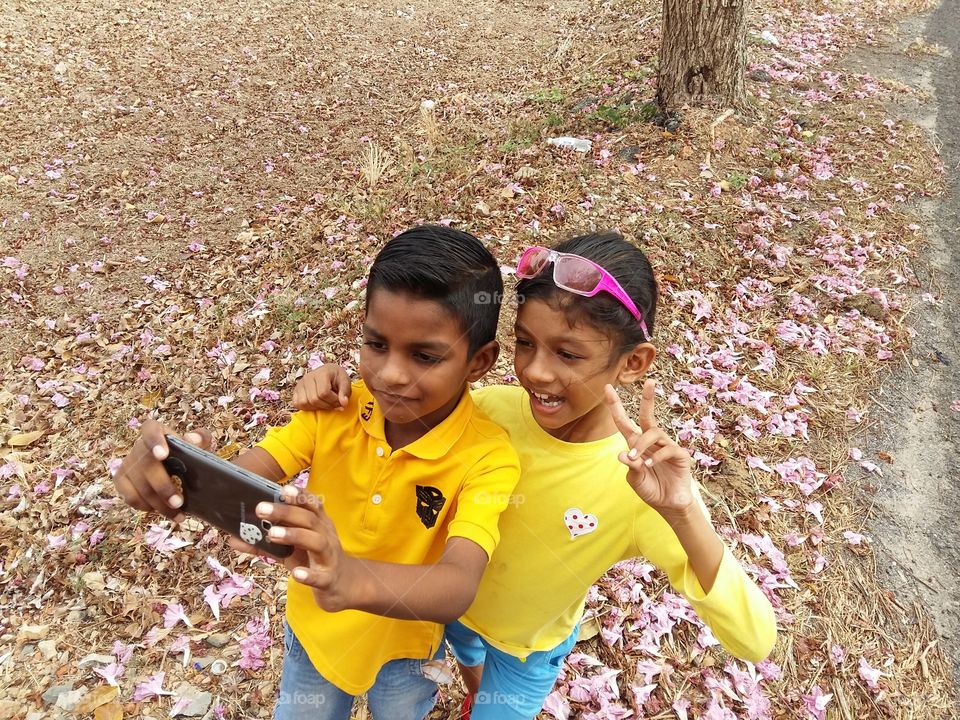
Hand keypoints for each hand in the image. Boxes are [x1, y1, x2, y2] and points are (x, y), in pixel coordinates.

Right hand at [114, 419, 212, 523]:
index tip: (163, 455)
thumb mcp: (198, 446)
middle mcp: (139, 446)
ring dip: (158, 504)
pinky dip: (145, 506)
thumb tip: (192, 439)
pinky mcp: (121, 479)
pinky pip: (129, 496)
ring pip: (138, 486)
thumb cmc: (187, 455)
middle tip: (179, 503)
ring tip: (177, 514)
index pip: (151, 429)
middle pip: (146, 466)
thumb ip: (201, 439)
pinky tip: (160, 511)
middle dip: (163, 488)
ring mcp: (127, 463)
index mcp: (158, 432)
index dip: (154, 441)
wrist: (174, 468)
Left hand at [227, 486, 357, 611]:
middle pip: (309, 519)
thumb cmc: (313, 561)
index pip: (311, 505)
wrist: (343, 586)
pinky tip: (296, 574)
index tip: (282, 489)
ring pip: (317, 541)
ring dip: (294, 535)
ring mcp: (329, 557)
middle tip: (260, 509)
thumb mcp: (289, 551)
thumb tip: (232, 539)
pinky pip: (321, 576)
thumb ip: (263, 545)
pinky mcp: (329, 579)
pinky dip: (309, 574)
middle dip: (286, 512)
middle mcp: (326, 536)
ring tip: (272, 534)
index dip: (299, 495)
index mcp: (319, 525)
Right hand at [292, 366, 351, 410]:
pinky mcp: (296, 390)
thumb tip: (344, 404)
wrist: (329, 373)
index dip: (333, 401)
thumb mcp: (345, 382)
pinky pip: (297, 404)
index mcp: (321, 373)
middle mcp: (308, 377)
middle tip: (334, 403)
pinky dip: (307, 407)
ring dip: (317, 407)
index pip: (324, 393)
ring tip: (325, 403)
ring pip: (305, 403)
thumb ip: (345, 392)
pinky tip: (316, 404)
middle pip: (314, 399)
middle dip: (327, 405)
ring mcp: (300, 384)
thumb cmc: (337, 378)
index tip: (340, 401)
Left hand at [605, 381, 695, 516]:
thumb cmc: (651, 489)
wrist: (669, 505)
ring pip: (653, 433)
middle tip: (650, 381)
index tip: (607, 387)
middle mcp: (651, 442)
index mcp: (636, 444)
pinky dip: (656, 457)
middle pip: (647, 416)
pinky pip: (667, 449)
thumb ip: (630, 468)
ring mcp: (666, 446)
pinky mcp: (680, 455)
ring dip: (641, 444)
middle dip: (648, 398)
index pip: (623, 422)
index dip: (615, 405)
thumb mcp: (635, 480)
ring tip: (635, 458)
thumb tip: (622, 455)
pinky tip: (649, 466)